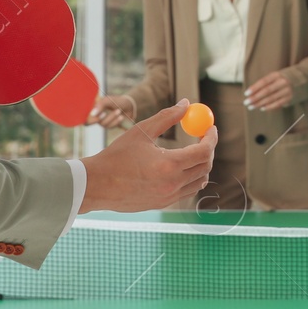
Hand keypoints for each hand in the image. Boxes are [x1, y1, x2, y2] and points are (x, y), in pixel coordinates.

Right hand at [79, 100, 217, 212]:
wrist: (96, 185)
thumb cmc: (117, 156)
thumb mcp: (142, 131)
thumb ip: (167, 116)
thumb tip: (186, 103)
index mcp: (169, 165)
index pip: (204, 151)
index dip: (211, 138)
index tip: (210, 128)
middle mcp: (172, 184)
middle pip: (205, 166)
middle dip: (209, 150)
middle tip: (203, 138)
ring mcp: (168, 197)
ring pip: (199, 181)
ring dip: (202, 165)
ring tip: (195, 151)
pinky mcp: (162, 205)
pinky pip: (186, 191)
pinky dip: (191, 178)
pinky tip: (185, 169)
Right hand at [90, 94, 136, 129]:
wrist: (130, 106)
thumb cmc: (117, 101)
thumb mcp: (108, 100)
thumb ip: (100, 105)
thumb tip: (92, 114)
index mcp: (93, 108)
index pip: (84, 116)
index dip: (87, 119)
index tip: (96, 117)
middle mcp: (96, 115)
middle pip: (92, 122)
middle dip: (102, 116)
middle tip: (106, 113)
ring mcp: (103, 121)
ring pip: (103, 124)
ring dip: (112, 118)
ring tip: (119, 111)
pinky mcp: (110, 126)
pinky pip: (110, 127)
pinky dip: (116, 122)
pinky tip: (121, 117)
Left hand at [245, 71, 293, 111]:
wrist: (301, 80)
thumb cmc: (282, 79)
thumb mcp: (274, 77)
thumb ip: (265, 83)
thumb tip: (251, 93)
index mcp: (277, 75)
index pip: (263, 82)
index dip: (254, 88)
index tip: (246, 94)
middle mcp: (282, 82)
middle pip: (266, 91)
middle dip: (255, 98)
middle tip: (246, 103)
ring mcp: (287, 91)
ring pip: (271, 99)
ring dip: (259, 104)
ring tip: (251, 107)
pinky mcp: (289, 98)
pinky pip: (277, 104)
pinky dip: (269, 107)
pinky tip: (262, 108)